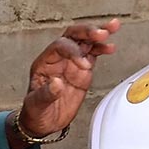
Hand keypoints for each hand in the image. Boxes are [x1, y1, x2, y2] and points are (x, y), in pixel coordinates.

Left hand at [12, 19, 119, 148]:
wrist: (43, 122)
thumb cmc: (36, 111)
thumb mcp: (36, 105)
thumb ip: (47, 94)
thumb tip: (57, 83)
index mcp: (45, 62)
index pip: (60, 46)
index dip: (73, 50)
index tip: (84, 64)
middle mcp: (59, 58)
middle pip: (73, 36)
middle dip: (87, 32)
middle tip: (100, 33)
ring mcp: (71, 62)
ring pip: (85, 41)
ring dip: (98, 33)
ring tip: (113, 27)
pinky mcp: (83, 70)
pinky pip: (93, 54)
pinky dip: (102, 48)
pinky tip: (111, 46)